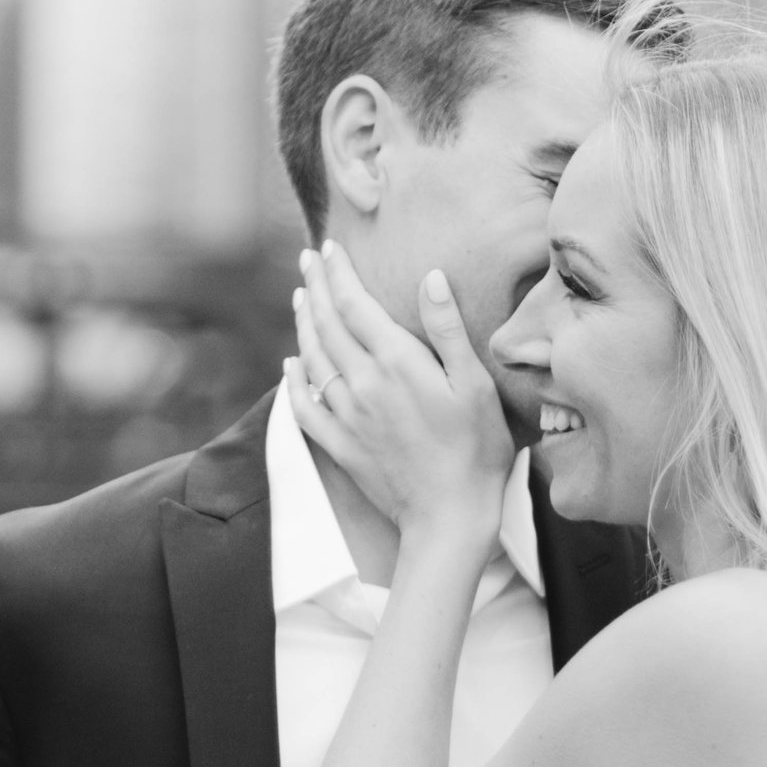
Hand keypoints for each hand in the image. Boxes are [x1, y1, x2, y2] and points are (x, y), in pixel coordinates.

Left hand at [288, 242, 510, 556]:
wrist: (448, 518)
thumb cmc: (476, 451)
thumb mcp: (475, 385)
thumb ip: (447, 329)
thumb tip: (430, 277)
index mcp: (396, 362)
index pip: (354, 303)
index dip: (339, 273)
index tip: (329, 248)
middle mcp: (362, 383)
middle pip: (326, 324)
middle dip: (315, 287)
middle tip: (307, 261)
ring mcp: (346, 415)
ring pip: (312, 358)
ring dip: (303, 324)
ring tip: (301, 298)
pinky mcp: (339, 444)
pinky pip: (303, 406)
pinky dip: (293, 381)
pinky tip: (290, 366)